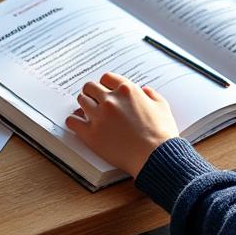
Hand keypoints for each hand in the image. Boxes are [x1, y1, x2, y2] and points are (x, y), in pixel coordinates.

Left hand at [65, 72, 179, 176]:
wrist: (155, 156)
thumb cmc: (161, 134)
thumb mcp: (162, 106)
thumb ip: (151, 94)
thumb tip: (144, 90)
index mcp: (127, 90)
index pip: (106, 78)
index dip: (105, 84)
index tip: (105, 90)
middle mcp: (111, 100)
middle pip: (90, 87)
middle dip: (92, 92)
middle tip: (93, 100)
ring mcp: (99, 116)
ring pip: (81, 101)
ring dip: (84, 104)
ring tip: (87, 111)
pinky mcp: (91, 134)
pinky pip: (72, 121)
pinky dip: (74, 121)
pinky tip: (78, 123)